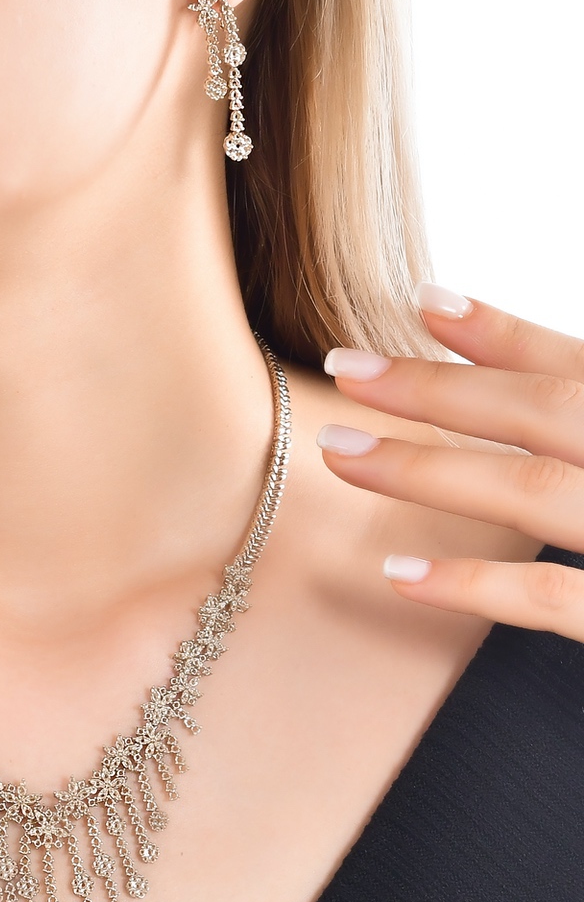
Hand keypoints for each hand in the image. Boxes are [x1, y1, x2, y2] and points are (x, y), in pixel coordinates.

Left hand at [316, 288, 583, 643]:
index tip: (425, 303)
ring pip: (536, 490)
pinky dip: (479, 584)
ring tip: (343, 452)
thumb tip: (547, 405)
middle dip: (438, 389)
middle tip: (346, 369)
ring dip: (431, 468)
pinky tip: (401, 574)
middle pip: (546, 410)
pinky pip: (559, 599)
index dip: (505, 333)